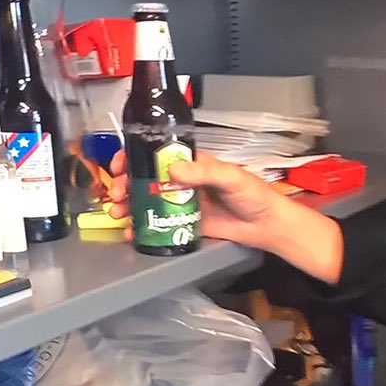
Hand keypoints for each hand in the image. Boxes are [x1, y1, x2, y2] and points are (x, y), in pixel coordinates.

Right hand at [109, 151, 343, 283]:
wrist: (267, 225)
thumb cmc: (254, 194)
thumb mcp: (230, 176)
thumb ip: (203, 172)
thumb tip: (173, 168)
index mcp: (193, 162)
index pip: (157, 154)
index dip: (135, 157)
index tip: (119, 164)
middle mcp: (184, 180)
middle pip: (146, 178)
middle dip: (127, 184)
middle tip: (118, 194)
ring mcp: (183, 202)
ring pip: (148, 200)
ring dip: (130, 205)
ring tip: (118, 213)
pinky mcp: (186, 224)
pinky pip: (159, 223)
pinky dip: (142, 227)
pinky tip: (131, 232)